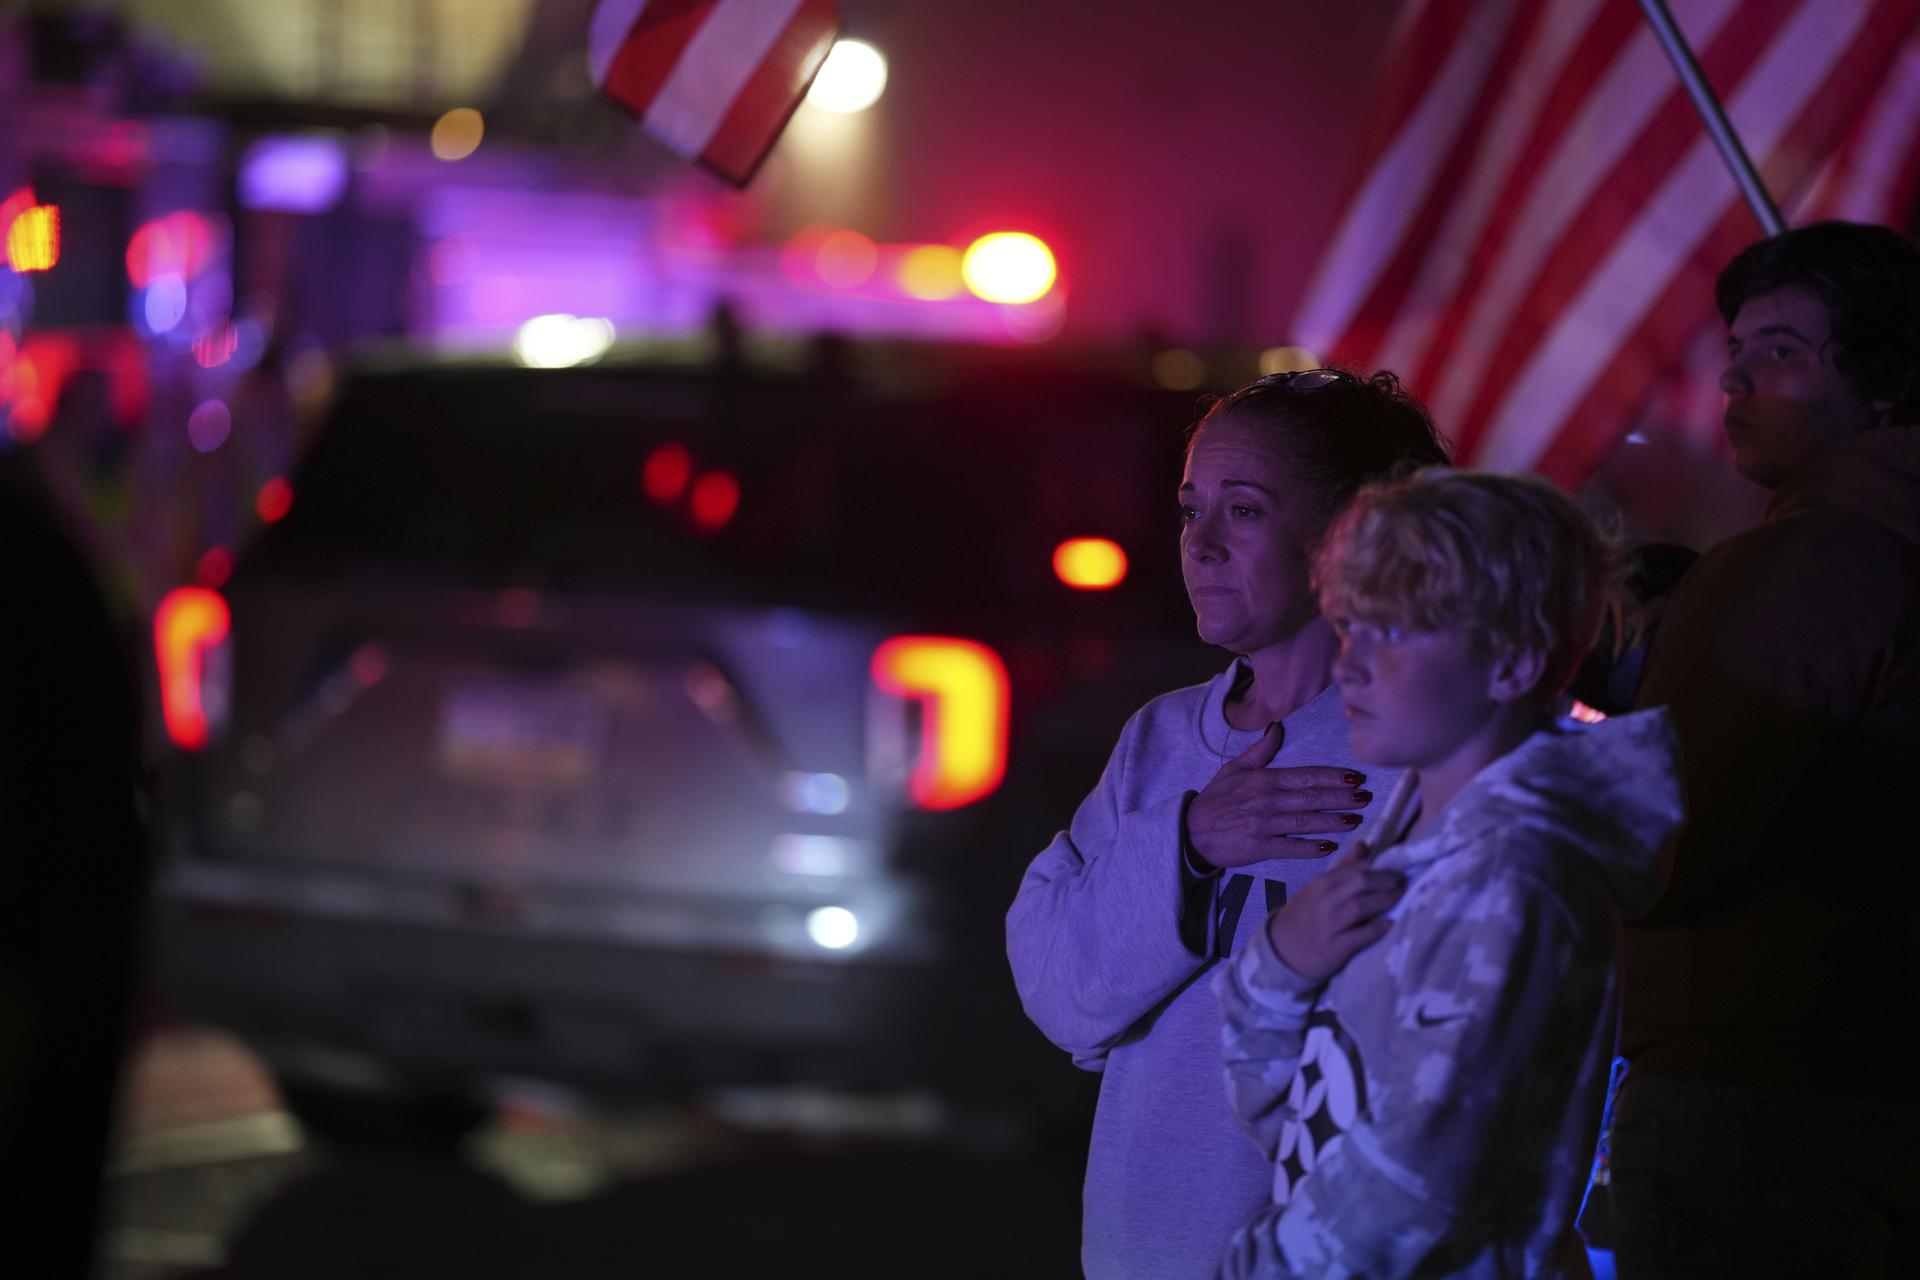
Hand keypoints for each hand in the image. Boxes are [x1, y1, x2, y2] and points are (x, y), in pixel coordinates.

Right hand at [1184, 722, 1372, 868]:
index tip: (1355, 777)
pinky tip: (1330, 846)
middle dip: (1343, 797)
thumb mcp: (1233, 769)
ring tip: (1357, 819)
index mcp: (1264, 779)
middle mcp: (1267, 800)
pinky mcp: (1259, 847)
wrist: (1190, 832)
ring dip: (1334, 821)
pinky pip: (1290, 847)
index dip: (1333, 776)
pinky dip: (1310, 847)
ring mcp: (1264, 825)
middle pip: (1312, 797)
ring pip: (1307, 821)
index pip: (1306, 775)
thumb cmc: (1214, 801)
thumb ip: (1260, 751)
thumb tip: (1277, 727)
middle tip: (1367, 797)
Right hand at [1266, 841, 1402, 982]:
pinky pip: (1360, 936)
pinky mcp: (1334, 948)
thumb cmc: (1305, 916)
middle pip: (1362, 882)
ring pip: (1361, 906)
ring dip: (1385, 901)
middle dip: (1387, 881)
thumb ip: (1344, 868)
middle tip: (1402, 884)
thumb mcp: (1319, 889)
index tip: (1397, 872)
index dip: (1382, 868)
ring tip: (1399, 899)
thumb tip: (1364, 844)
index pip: (1358, 868)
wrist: (1282, 951)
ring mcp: (1329, 924)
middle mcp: (1324, 901)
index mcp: (1322, 883)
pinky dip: (1376, 929)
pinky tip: (1389, 924)